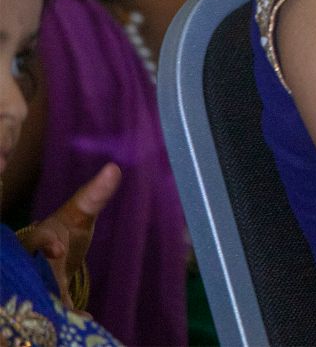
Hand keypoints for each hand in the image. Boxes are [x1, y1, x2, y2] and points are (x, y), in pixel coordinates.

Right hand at [16, 162, 120, 307]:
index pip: (33, 239)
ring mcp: (33, 280)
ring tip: (71, 315)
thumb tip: (114, 169)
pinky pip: (52, 309)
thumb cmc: (65, 229)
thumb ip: (95, 195)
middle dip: (40, 282)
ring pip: (37, 293)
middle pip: (27, 273)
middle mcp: (28, 261)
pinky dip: (68, 315)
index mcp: (36, 238)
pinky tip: (86, 319)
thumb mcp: (80, 213)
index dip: (42, 243)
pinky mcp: (43, 298)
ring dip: (53, 303)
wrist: (54, 252)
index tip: (57, 248)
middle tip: (55, 293)